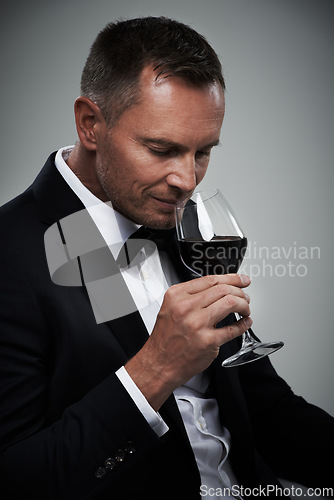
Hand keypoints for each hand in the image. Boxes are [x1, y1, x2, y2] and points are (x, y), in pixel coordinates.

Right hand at [125, 274, 251, 410]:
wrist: (159, 364)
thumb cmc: (165, 339)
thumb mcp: (170, 308)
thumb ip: (190, 296)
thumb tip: (217, 289)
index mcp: (177, 296)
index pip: (210, 280)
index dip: (231, 278)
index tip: (241, 280)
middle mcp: (186, 307)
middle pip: (223, 289)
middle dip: (240, 292)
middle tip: (245, 297)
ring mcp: (197, 324)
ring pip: (231, 303)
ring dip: (243, 305)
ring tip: (245, 309)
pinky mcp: (208, 341)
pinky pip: (233, 329)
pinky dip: (243, 325)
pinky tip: (244, 324)